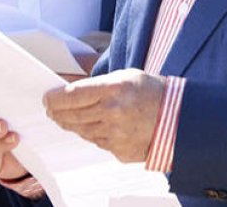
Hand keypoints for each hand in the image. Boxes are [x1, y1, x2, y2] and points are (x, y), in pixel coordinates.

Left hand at [43, 68, 163, 162]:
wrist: (179, 118)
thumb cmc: (151, 92)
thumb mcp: (125, 76)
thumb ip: (97, 84)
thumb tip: (69, 91)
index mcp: (113, 89)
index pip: (71, 96)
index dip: (54, 98)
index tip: (47, 98)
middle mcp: (112, 113)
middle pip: (71, 115)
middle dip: (57, 112)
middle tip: (51, 109)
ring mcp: (115, 135)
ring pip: (81, 130)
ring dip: (71, 124)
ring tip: (65, 118)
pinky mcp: (118, 150)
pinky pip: (95, 142)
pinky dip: (89, 133)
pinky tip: (89, 126)